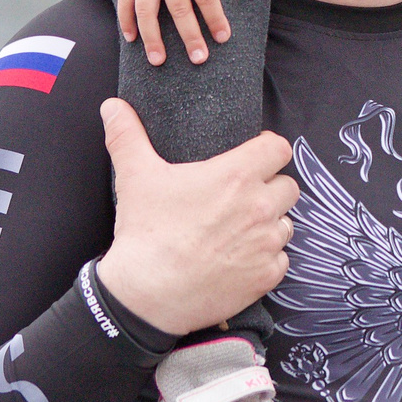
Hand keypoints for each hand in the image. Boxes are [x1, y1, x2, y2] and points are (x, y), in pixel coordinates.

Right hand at [93, 98, 296, 335]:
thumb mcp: (135, 176)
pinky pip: (280, 259)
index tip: (253, 158)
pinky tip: (240, 259)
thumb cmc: (146, 233)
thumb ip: (127, 135)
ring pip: (285, 224)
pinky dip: (265, 259)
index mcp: (237, 176)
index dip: (267, 150)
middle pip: (288, 186)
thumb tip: (113, 106)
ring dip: (269, 224)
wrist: (147, 294)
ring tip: (240, 230)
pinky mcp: (267, 275)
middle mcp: (260, 207)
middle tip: (243, 198)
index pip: (279, 148)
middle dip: (270, 189)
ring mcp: (267, 243)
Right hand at [115, 0, 253, 68]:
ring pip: (146, 11)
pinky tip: (131, 39)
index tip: (223, 37)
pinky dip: (125, 20)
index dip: (215, 17)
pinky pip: (124, 0)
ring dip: (152, 37)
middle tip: (199, 58)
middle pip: (179, 8)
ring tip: (159, 60)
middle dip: (189, 36)